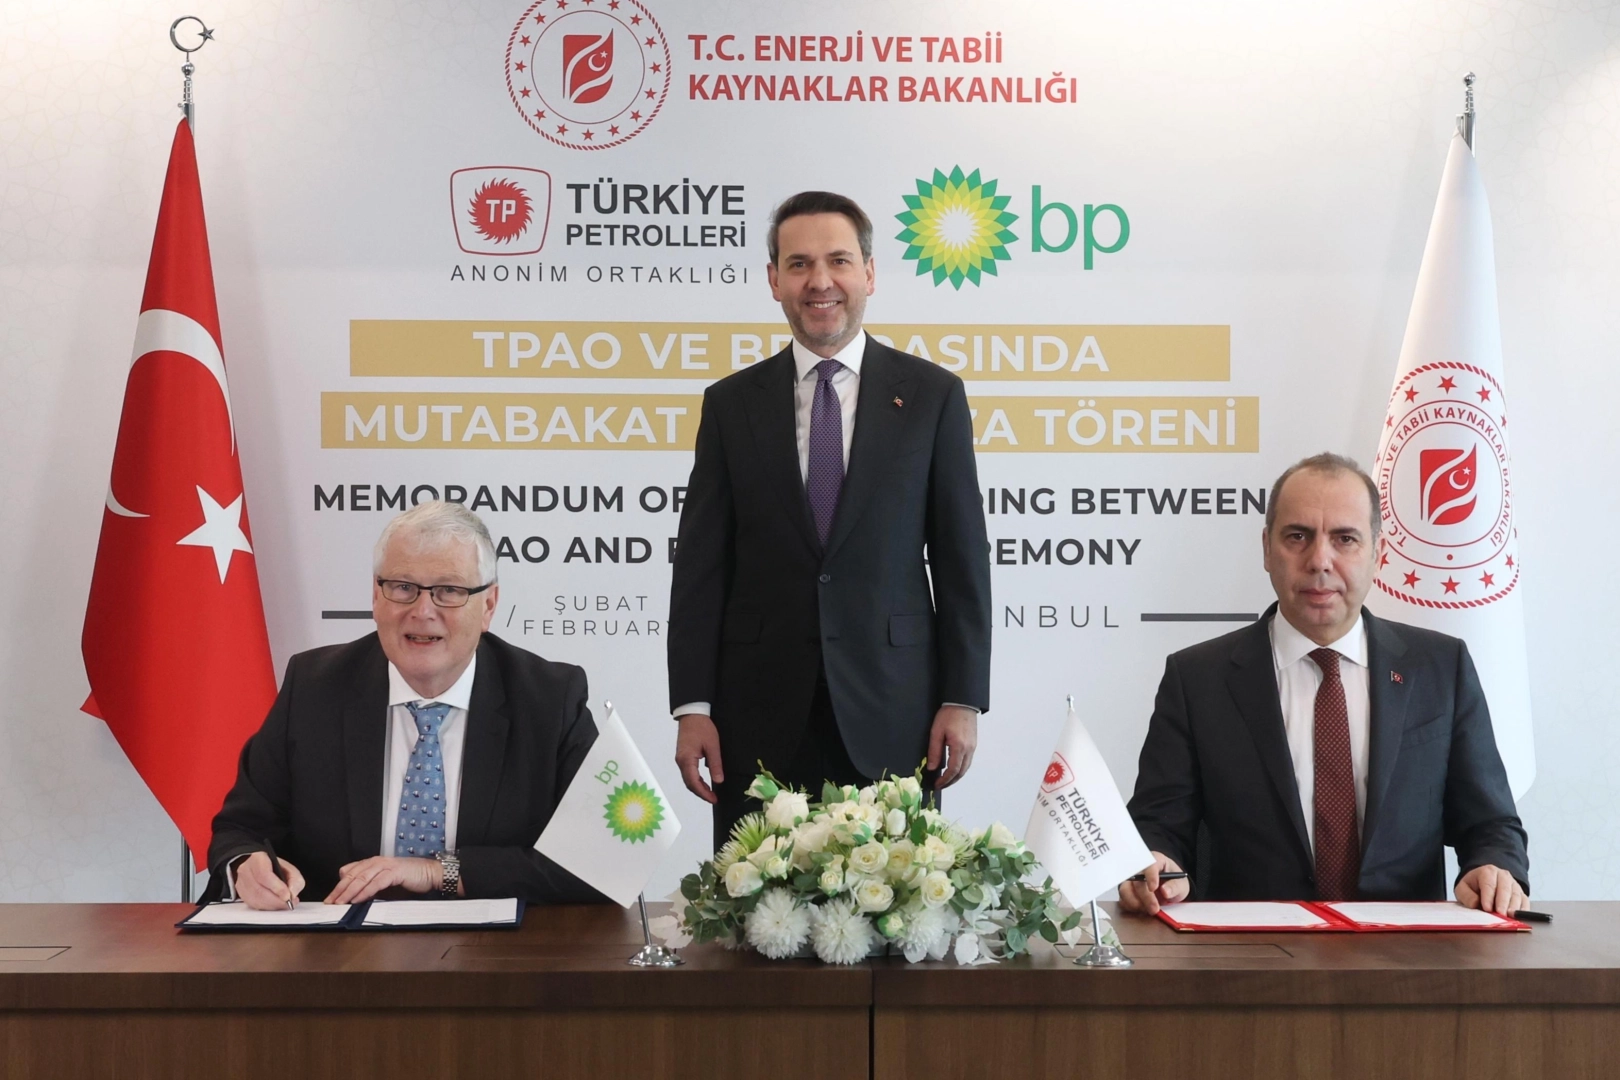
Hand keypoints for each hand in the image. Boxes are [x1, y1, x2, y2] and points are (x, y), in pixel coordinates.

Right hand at [234, 850, 305, 910]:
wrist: (259, 867)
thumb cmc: (274, 868)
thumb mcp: (290, 869)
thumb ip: (295, 880)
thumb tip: (292, 894)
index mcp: (258, 859)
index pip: (265, 875)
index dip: (277, 888)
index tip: (287, 896)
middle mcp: (246, 870)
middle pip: (259, 890)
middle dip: (276, 901)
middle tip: (288, 903)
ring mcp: (241, 882)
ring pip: (255, 900)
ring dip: (272, 906)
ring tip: (283, 905)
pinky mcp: (241, 893)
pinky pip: (252, 905)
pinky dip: (266, 908)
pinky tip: (274, 905)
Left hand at [324, 856, 447, 904]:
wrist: (429, 873)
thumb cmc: (408, 879)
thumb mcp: (384, 884)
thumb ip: (370, 887)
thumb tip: (354, 897)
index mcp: (372, 863)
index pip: (349, 872)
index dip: (338, 885)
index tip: (330, 899)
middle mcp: (376, 861)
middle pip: (352, 875)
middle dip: (339, 890)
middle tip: (330, 902)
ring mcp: (385, 865)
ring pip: (362, 878)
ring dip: (349, 891)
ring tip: (340, 902)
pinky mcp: (394, 872)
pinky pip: (376, 882)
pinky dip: (365, 891)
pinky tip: (357, 899)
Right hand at [675, 713, 723, 803]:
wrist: (691, 714)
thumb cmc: (703, 727)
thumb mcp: (713, 746)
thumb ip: (715, 764)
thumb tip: (718, 781)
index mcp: (687, 760)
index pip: (693, 782)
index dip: (703, 793)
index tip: (713, 799)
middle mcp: (681, 762)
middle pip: (689, 783)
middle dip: (701, 793)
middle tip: (713, 798)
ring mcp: (680, 759)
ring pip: (688, 779)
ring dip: (698, 787)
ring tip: (711, 793)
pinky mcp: (683, 756)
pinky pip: (688, 773)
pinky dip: (696, 780)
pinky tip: (704, 782)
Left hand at [926, 706, 977, 787]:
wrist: (962, 702)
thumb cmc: (948, 714)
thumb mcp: (936, 732)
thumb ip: (934, 751)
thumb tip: (931, 767)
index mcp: (959, 747)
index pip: (953, 770)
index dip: (945, 780)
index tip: (937, 784)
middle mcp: (969, 749)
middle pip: (961, 772)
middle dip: (951, 781)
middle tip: (941, 785)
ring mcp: (973, 747)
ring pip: (966, 767)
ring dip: (956, 776)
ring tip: (946, 780)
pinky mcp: (974, 743)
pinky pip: (968, 761)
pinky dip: (961, 768)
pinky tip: (954, 769)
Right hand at [1117, 852, 1188, 915]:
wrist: (1169, 887)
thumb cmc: (1174, 881)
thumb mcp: (1181, 883)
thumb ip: (1175, 887)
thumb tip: (1165, 891)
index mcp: (1155, 860)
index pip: (1149, 865)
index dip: (1150, 876)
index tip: (1154, 888)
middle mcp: (1140, 868)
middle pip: (1136, 880)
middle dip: (1145, 896)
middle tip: (1154, 909)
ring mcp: (1131, 879)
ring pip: (1125, 889)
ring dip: (1135, 902)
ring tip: (1148, 910)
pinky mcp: (1127, 891)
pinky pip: (1122, 899)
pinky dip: (1130, 906)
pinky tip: (1142, 910)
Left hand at [1455, 864, 1526, 915]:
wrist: (1483, 881)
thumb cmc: (1473, 886)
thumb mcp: (1463, 888)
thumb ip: (1466, 895)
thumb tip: (1475, 904)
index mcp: (1487, 872)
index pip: (1489, 884)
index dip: (1488, 897)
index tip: (1487, 908)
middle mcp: (1503, 876)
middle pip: (1505, 889)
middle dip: (1502, 903)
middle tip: (1500, 914)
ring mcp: (1513, 884)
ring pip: (1516, 895)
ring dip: (1514, 906)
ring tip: (1510, 916)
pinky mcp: (1521, 893)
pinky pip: (1524, 901)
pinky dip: (1522, 909)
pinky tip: (1518, 916)